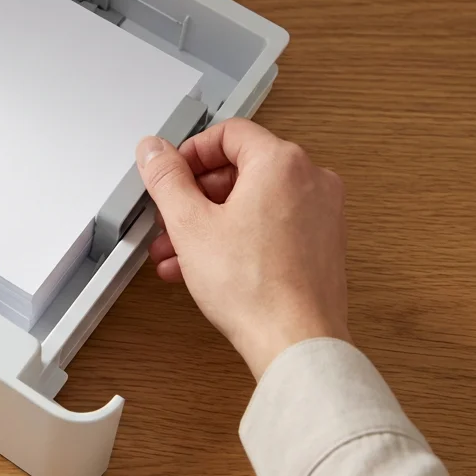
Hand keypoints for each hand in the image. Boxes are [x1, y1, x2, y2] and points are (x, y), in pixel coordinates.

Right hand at [135, 119, 349, 379]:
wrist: (295, 342)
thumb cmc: (255, 288)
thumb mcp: (190, 224)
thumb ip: (167, 179)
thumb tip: (154, 150)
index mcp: (282, 163)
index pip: (229, 133)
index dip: (190, 153)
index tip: (170, 175)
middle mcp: (310, 180)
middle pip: (240, 169)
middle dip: (195, 196)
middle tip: (170, 219)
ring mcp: (321, 214)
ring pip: (253, 202)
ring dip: (210, 222)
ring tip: (178, 252)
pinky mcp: (321, 244)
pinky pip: (271, 226)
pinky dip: (238, 238)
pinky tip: (205, 267)